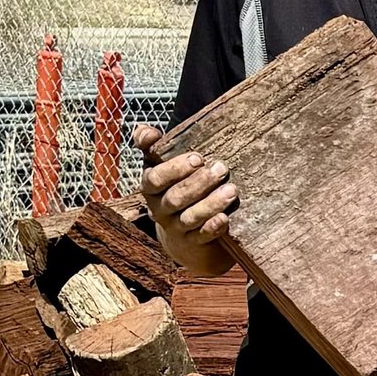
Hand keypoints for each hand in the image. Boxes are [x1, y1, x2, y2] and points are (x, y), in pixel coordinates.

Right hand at [134, 123, 236, 260]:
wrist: (183, 235)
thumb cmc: (176, 187)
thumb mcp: (161, 165)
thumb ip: (152, 146)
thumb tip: (144, 131)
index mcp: (151, 188)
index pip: (155, 179)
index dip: (175, 169)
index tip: (198, 158)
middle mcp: (160, 209)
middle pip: (175, 198)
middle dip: (199, 183)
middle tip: (221, 169)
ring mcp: (175, 228)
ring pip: (189, 218)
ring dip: (210, 204)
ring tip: (231, 190)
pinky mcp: (192, 244)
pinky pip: (200, 237)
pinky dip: (212, 228)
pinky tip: (224, 219)